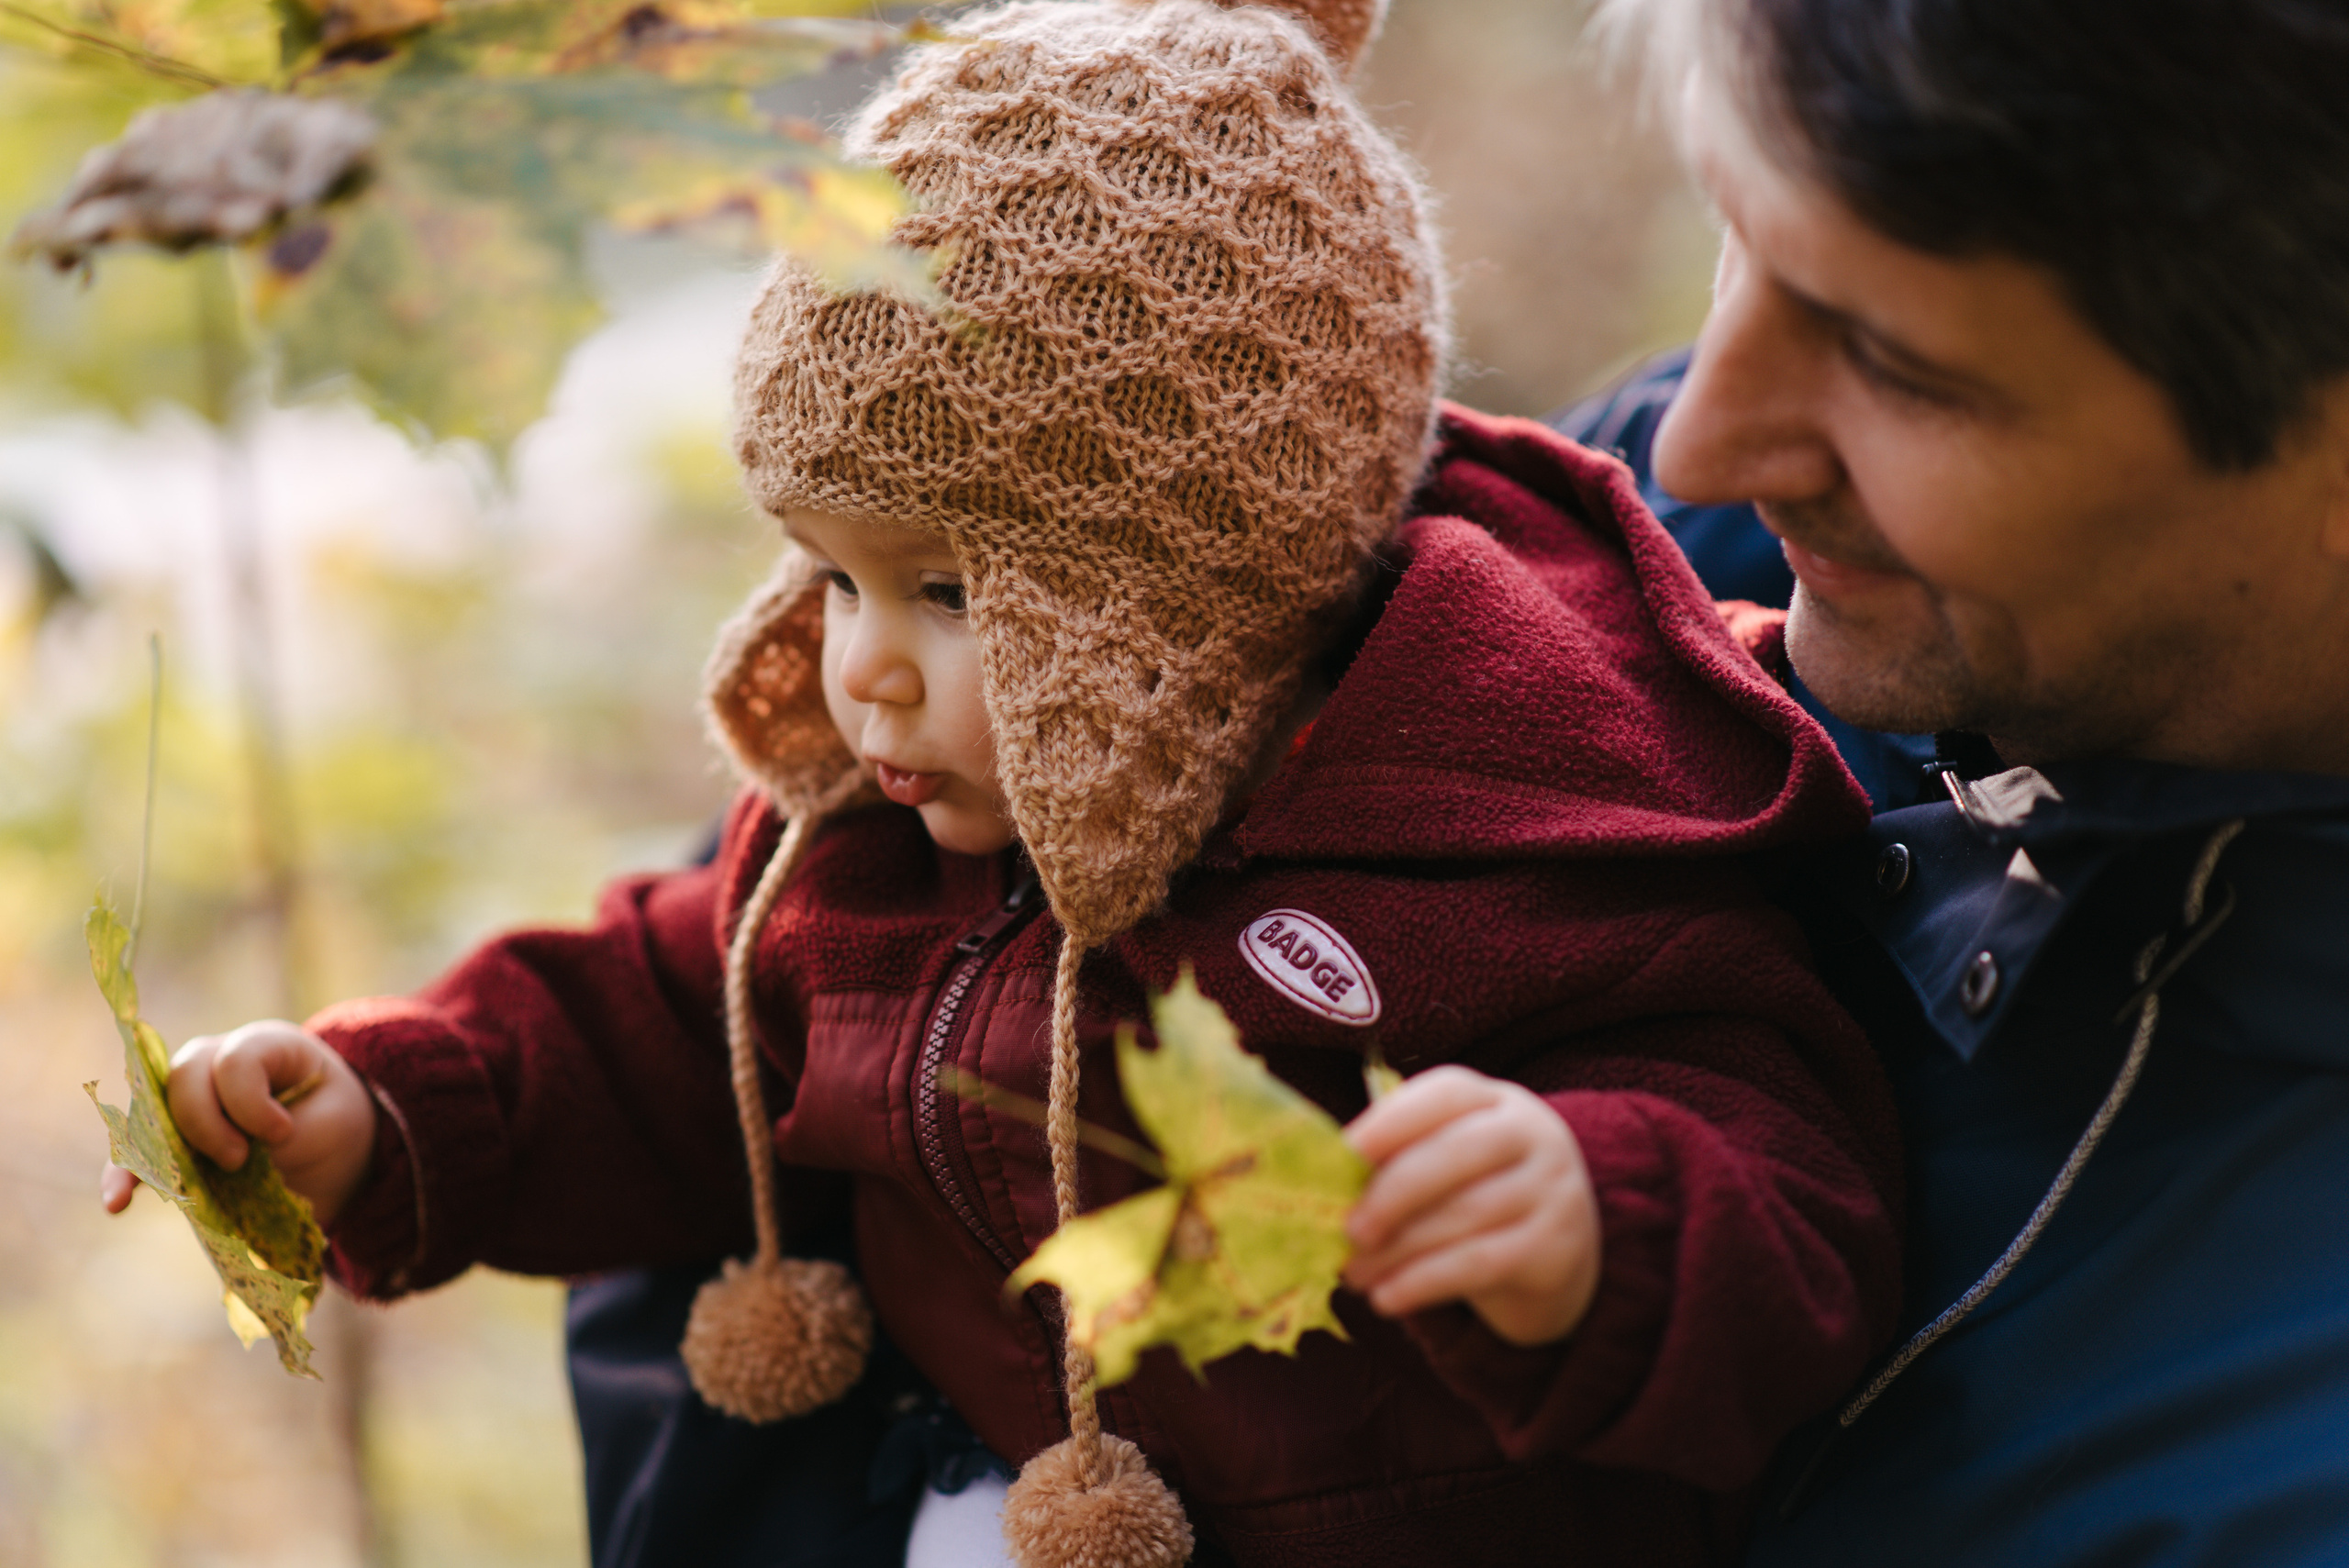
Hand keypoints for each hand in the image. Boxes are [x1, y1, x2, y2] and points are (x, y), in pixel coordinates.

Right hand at [99, 1020, 376, 1226]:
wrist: (336, 1147)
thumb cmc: (335, 1123)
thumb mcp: (329, 1124)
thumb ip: (281, 1137)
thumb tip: (227, 1162)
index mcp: (266, 1045)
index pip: (236, 1060)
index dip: (250, 1101)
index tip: (282, 1133)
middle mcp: (219, 1061)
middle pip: (185, 1077)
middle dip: (204, 1123)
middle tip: (238, 1161)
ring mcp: (193, 1096)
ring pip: (153, 1110)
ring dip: (143, 1151)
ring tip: (125, 1195)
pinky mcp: (179, 1136)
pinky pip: (142, 1149)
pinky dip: (127, 1172)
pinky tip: (116, 1201)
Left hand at [1343, 1065, 1600, 1346]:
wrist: (1561, 1254)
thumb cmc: (1479, 1194)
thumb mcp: (1451, 1161)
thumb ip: (1400, 1159)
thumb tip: (1322, 1185)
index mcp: (1496, 1101)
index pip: (1444, 1095)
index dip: (1391, 1123)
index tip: (1345, 1155)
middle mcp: (1533, 1135)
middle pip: (1453, 1154)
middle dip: (1390, 1194)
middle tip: (1346, 1231)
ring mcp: (1552, 1189)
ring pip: (1462, 1215)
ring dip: (1397, 1250)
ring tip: (1354, 1274)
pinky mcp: (1555, 1248)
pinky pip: (1478, 1264)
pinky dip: (1423, 1283)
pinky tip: (1387, 1298)